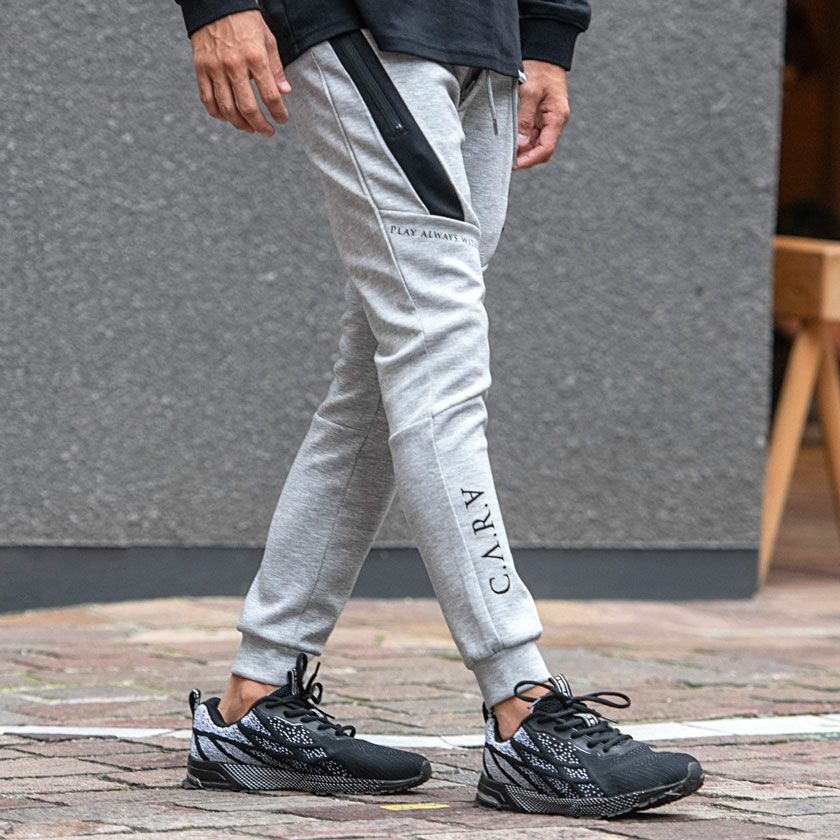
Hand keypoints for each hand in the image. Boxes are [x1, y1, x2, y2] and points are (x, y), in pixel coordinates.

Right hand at [191, 10, 290, 135]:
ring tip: (250, 128)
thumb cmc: (245, 21)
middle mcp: (234, 65)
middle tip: (268, 131)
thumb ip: (276, 68)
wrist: (215, 3)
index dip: (278, 112)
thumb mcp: (267, 40)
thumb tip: (285, 92)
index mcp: (255, 57)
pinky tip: (228, 118)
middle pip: (248, 108)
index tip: (282, 119)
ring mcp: (215, 68)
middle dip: (261, 125)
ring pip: (227, 109)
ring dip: (241, 125)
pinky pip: (207, 100)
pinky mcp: (200, 69)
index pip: (270, 95)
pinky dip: (218, 114)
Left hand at [515, 60, 570, 169]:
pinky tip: (511, 140)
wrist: (544, 51)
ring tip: (506, 152)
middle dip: (525, 157)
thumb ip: (524, 119)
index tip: (514, 165)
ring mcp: (549, 119)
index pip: (546, 148)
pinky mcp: (541, 115)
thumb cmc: (539, 67)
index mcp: (557, 117)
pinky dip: (522, 139)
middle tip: (506, 161)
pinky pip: (533, 134)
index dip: (530, 160)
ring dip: (523, 149)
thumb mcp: (529, 92)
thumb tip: (520, 144)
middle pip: (541, 149)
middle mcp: (555, 121)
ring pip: (536, 143)